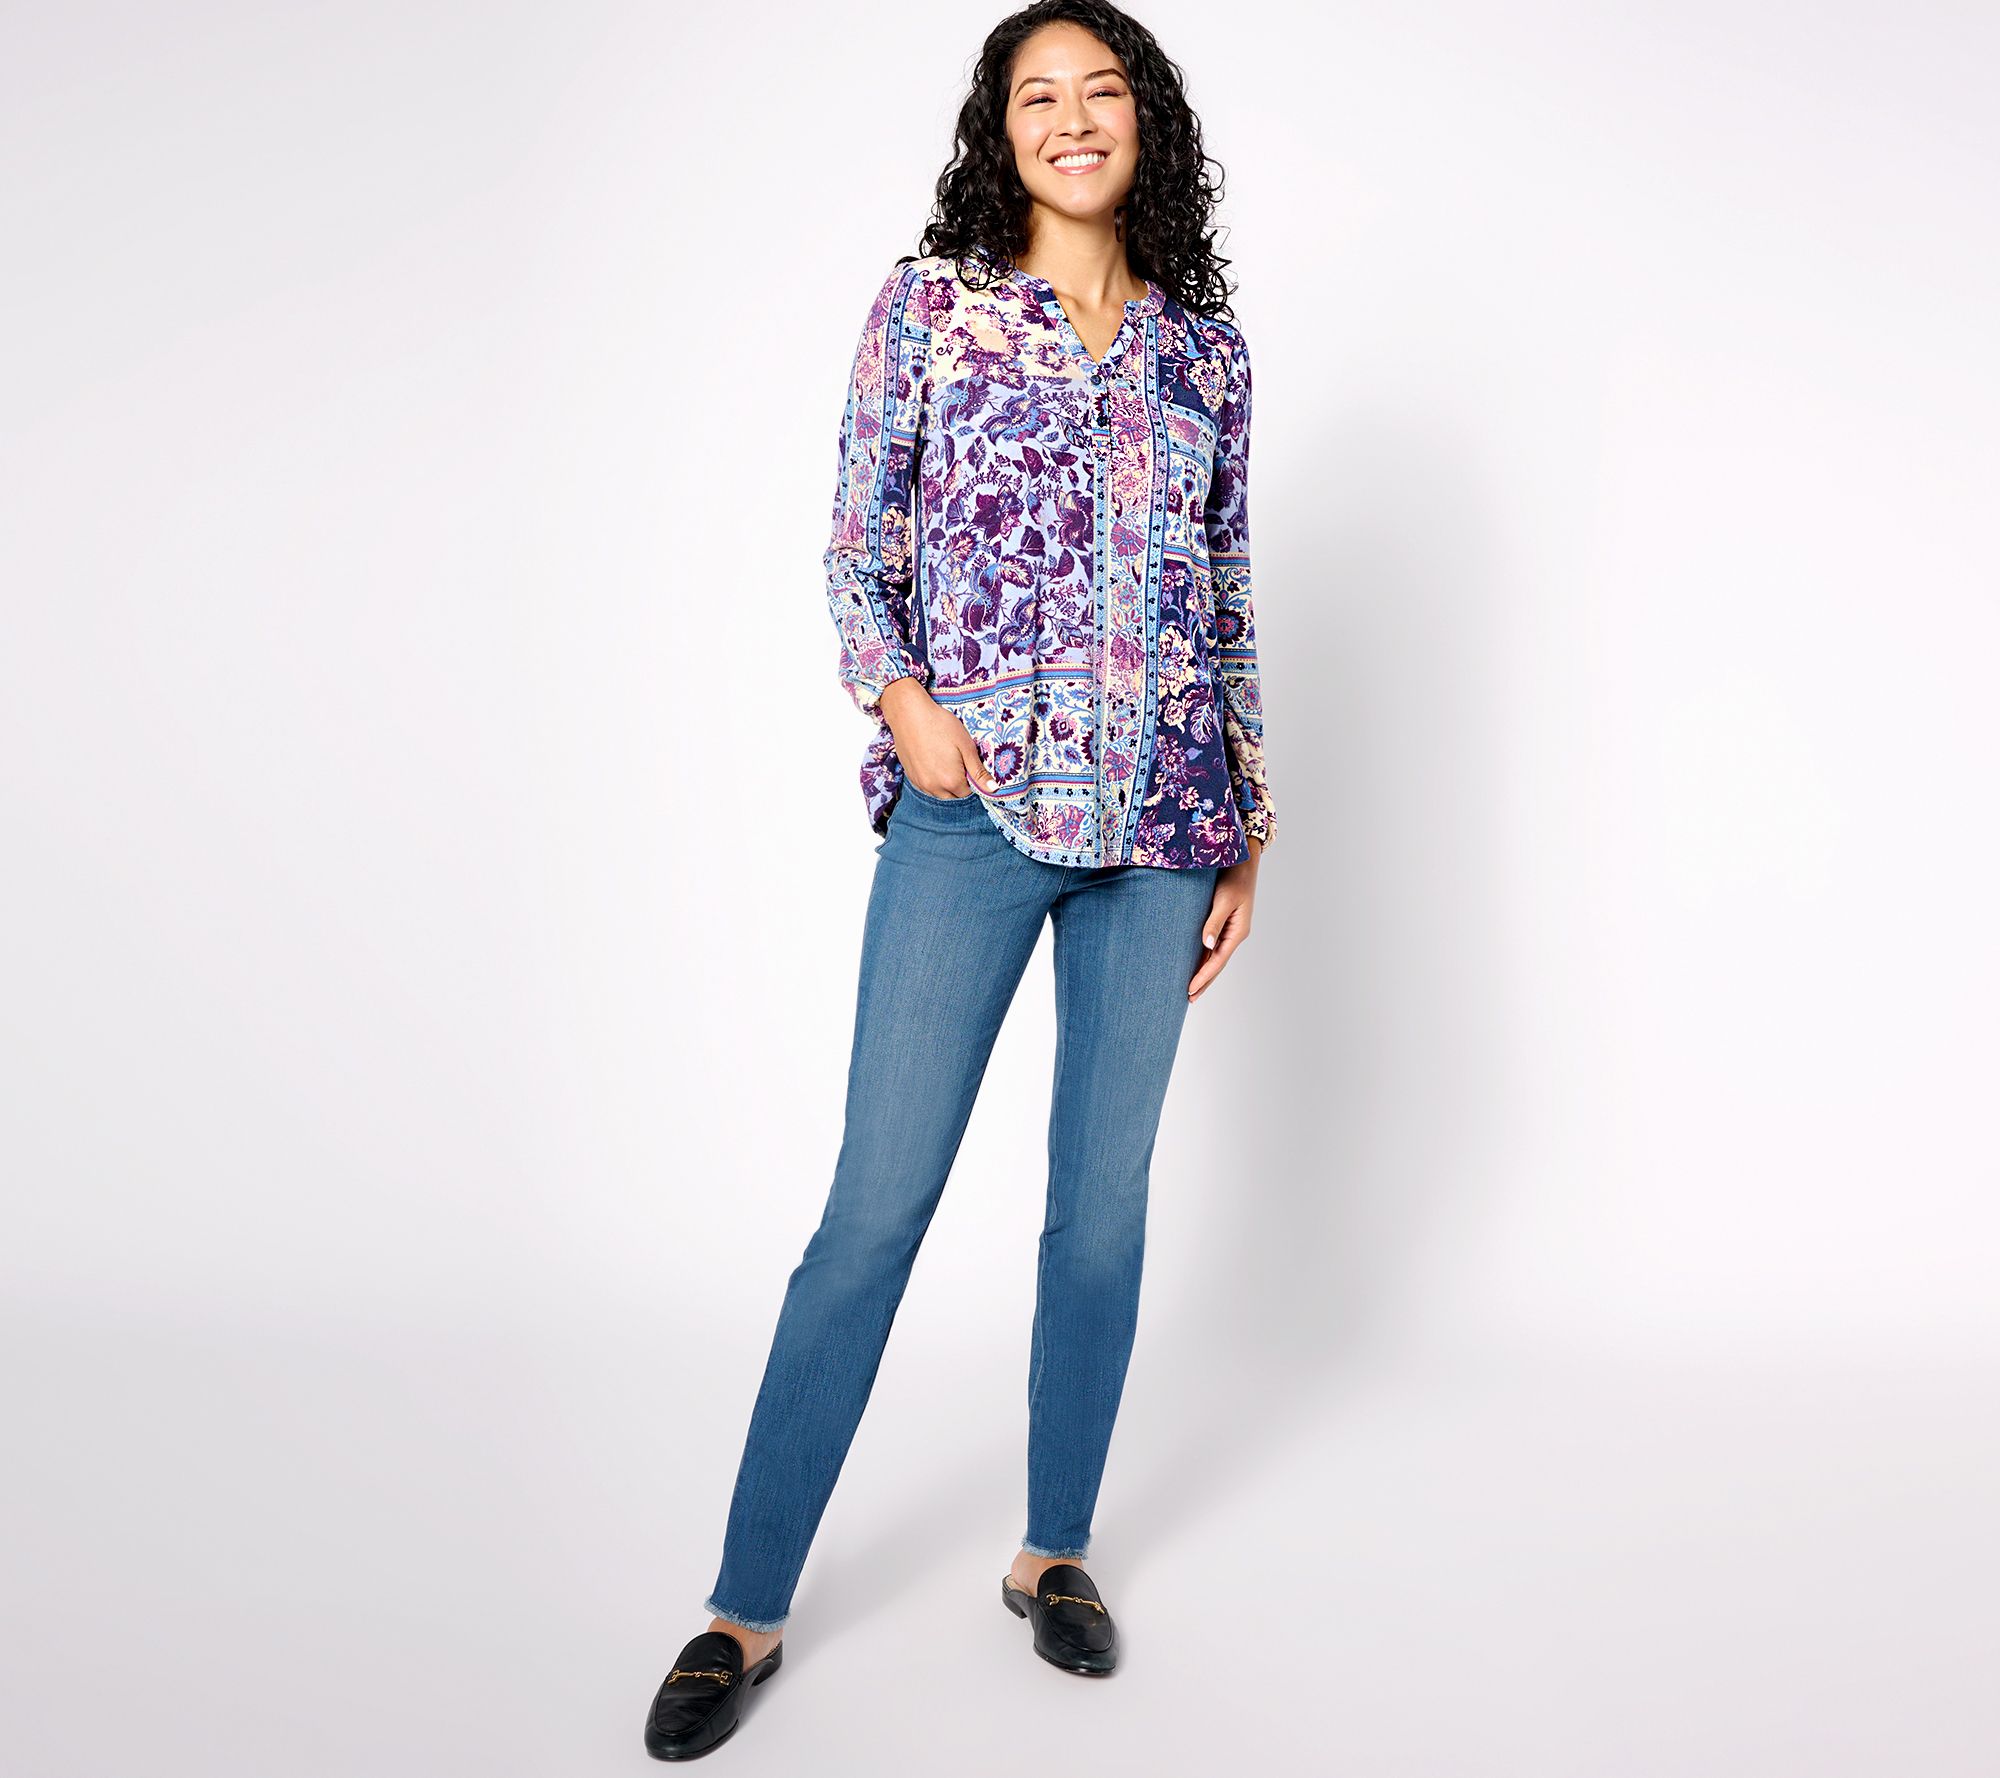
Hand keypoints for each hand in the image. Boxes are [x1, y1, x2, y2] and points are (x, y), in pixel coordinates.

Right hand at [882, 676, 997, 798]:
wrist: (909, 714)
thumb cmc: (940, 725)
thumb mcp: (966, 746)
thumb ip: (979, 771)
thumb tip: (993, 789)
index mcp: (951, 781)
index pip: (968, 791)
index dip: (971, 778)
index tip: (967, 762)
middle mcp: (934, 787)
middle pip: (953, 795)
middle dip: (958, 782)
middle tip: (956, 759)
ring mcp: (920, 783)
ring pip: (938, 792)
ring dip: (944, 783)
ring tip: (943, 759)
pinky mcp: (910, 776)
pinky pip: (926, 786)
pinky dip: (931, 779)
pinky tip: (931, 760)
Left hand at [1188, 837, 1259, 1001]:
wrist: (1242, 860)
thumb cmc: (1234, 877)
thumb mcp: (1224, 900)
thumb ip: (1214, 923)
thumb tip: (1207, 946)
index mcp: (1237, 932)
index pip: (1218, 961)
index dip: (1203, 977)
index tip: (1190, 990)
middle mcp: (1235, 934)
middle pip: (1217, 964)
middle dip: (1204, 981)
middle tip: (1189, 999)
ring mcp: (1230, 929)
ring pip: (1215, 956)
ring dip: (1203, 972)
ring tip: (1191, 989)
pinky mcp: (1223, 922)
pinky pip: (1213, 945)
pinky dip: (1204, 957)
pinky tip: (1195, 964)